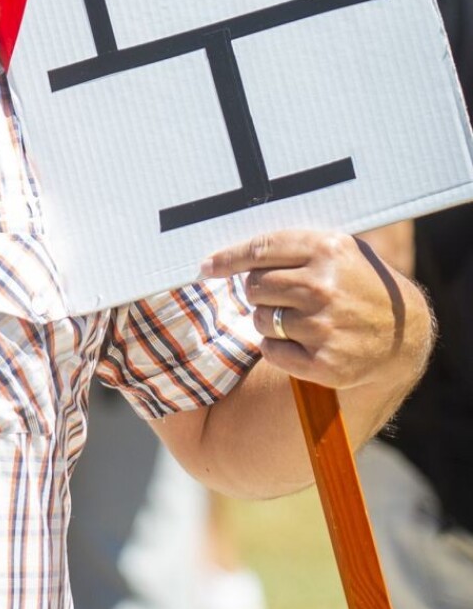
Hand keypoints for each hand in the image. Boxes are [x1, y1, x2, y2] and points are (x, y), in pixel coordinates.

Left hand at [200, 228, 430, 391]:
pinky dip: (278, 349)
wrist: (402, 333)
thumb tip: (231, 253)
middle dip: (259, 291)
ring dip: (269, 320)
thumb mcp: (337, 249)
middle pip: (254, 286)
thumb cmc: (357, 282)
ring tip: (300, 319)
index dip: (227, 259)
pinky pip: (271, 351)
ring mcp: (323, 326)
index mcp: (326, 249)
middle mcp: (322, 286)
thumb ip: (293, 245)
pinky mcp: (324, 363)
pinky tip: (303, 343)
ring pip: (259, 320)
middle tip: (282, 295)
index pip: (260, 250)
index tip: (206, 267)